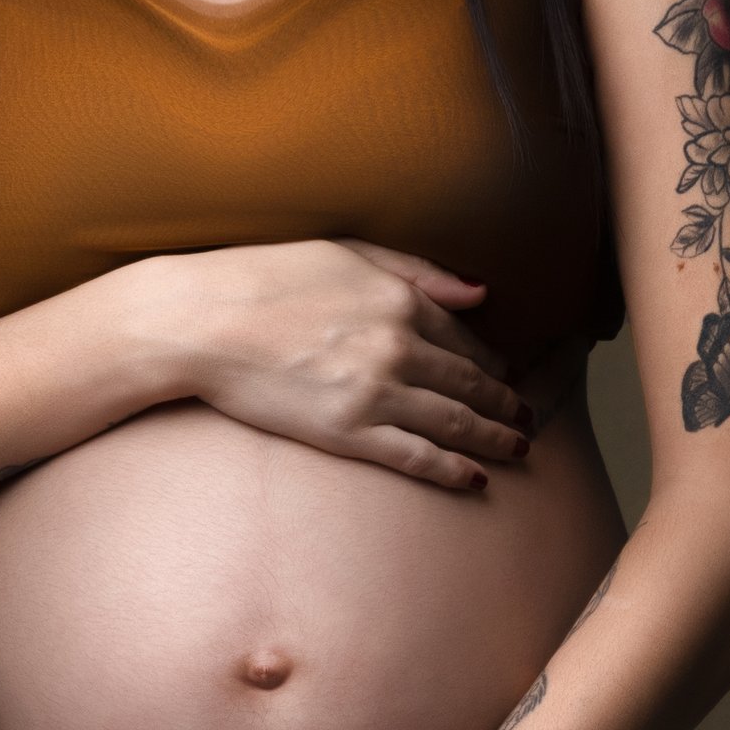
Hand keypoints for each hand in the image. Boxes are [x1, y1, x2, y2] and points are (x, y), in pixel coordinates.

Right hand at [149, 238, 533, 491]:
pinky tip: (474, 478)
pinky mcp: (350, 432)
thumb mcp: (345, 251)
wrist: (204, 320)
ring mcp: (377, 392)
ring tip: (517, 449)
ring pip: (457, 422)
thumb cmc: (265, 277)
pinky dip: (453, 469)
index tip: (506, 376)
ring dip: (495, 438)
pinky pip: (418, 456)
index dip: (492, 362)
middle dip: (506, 404)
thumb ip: (416, 270)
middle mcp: (399, 346)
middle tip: (526, 419)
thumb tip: (480, 291)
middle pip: (472, 383)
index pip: (465, 336)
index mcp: (400, 298)